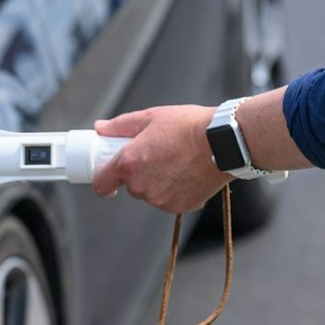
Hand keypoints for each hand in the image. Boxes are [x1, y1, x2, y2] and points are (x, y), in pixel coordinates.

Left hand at [91, 106, 230, 215]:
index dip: (104, 179)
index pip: (102, 184)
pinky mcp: (180, 207)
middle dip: (140, 173)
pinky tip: (188, 173)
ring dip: (158, 182)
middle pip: (131, 186)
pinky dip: (176, 190)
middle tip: (158, 155)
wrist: (224, 142)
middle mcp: (141, 186)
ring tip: (178, 161)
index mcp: (129, 164)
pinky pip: (170, 200)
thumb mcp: (152, 117)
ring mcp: (161, 200)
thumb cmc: (190, 126)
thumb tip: (100, 128)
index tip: (110, 175)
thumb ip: (121, 125)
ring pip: (151, 193)